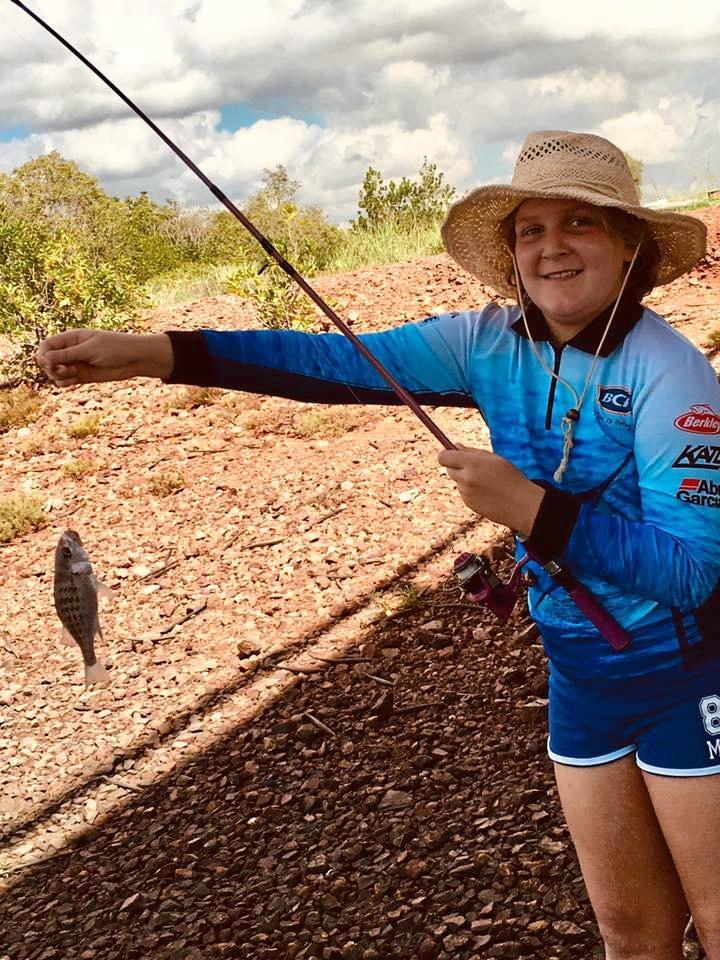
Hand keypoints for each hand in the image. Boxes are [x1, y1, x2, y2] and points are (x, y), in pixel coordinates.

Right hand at [36, 329, 173, 385]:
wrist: (134, 359)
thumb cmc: (115, 348)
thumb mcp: (90, 349)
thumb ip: (68, 354)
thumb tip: (44, 358)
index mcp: (71, 338)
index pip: (46, 345)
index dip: (43, 355)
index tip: (49, 362)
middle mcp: (71, 351)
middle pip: (47, 360)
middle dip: (51, 367)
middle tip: (66, 369)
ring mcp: (76, 364)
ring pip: (54, 372)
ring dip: (58, 375)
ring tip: (73, 374)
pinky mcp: (82, 376)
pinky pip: (64, 381)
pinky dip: (65, 382)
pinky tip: (76, 380)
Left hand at [438, 444, 543, 535]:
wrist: (521, 504)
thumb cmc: (511, 477)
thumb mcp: (494, 459)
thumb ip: (472, 452)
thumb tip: (455, 446)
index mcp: (471, 464)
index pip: (443, 457)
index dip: (446, 454)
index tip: (452, 454)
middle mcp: (465, 479)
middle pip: (448, 469)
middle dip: (457, 467)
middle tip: (474, 467)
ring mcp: (466, 493)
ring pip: (458, 482)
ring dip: (466, 480)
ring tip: (488, 482)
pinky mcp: (468, 504)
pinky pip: (465, 493)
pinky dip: (472, 491)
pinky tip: (488, 493)